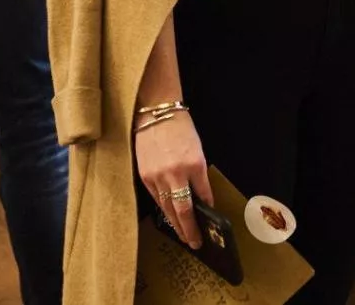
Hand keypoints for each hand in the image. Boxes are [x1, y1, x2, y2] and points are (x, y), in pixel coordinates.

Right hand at [135, 114, 213, 248]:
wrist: (155, 112)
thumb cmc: (180, 128)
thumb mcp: (197, 149)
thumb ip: (198, 173)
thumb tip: (199, 195)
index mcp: (195, 165)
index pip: (203, 197)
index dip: (206, 211)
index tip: (209, 222)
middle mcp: (176, 174)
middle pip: (183, 211)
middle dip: (190, 229)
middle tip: (195, 242)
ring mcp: (158, 177)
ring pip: (167, 209)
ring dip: (176, 225)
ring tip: (183, 236)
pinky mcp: (145, 176)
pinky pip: (156, 199)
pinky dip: (163, 210)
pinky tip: (169, 217)